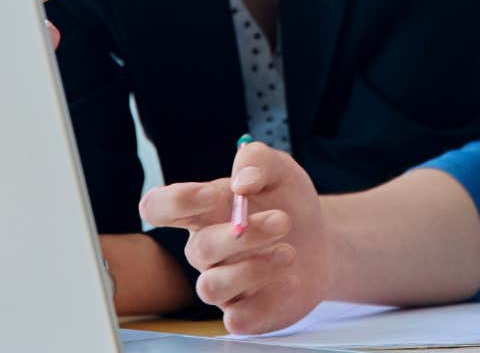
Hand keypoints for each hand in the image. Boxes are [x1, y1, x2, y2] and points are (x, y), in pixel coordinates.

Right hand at [140, 140, 330, 333]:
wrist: (322, 241)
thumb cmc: (287, 201)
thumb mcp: (279, 169)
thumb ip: (256, 161)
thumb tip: (243, 182)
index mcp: (201, 210)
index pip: (158, 207)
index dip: (175, 202)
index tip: (212, 195)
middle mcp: (204, 250)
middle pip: (197, 249)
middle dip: (243, 235)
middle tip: (283, 220)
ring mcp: (223, 284)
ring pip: (210, 288)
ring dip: (251, 269)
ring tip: (289, 252)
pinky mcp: (245, 312)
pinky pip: (239, 319)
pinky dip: (266, 299)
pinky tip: (290, 279)